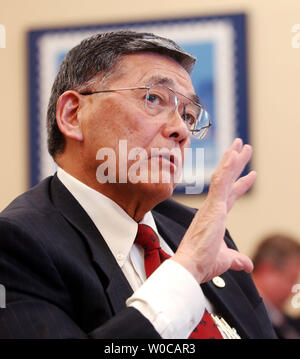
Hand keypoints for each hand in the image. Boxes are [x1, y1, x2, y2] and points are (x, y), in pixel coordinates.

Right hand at [172, 138, 255, 283]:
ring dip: (233, 160)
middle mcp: (212, 208)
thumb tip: (247, 264)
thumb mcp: (225, 259)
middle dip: (237, 164)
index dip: (240, 183)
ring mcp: (212, 206)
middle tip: (243, 148)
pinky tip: (233, 155)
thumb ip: (237, 259)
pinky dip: (227, 167)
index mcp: (214, 217)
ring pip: (223, 177)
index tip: (250, 174)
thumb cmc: (201, 263)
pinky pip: (220, 182)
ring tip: (240, 145)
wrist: (189, 266)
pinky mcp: (212, 207)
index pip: (230, 195)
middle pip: (228, 181)